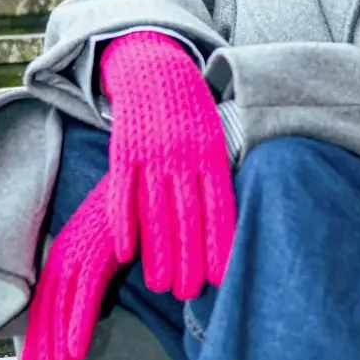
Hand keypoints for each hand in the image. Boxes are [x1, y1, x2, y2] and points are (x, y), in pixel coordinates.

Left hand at [21, 175, 122, 359]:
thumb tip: (102, 296)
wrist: (145, 169)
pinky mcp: (96, 250)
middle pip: (48, 311)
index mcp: (68, 253)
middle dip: (47, 349)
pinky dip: (78, 324)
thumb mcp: (114, 243)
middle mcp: (66, 254)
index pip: (48, 302)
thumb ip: (104, 267)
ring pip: (60, 309)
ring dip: (58, 347)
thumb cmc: (136, 206)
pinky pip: (85, 294)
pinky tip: (76, 352)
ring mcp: (78, 252)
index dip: (43, 336)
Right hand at [100, 31, 234, 296]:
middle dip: (190, 258)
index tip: (223, 277)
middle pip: (188, 216)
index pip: (219, 207)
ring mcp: (152, 153)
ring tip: (160, 286)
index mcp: (211, 154)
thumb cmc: (191, 112)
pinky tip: (125, 253)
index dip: (221, 243)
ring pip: (155, 210)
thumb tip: (237, 219)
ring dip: (158, 251)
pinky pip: (122, 192)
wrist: (155, 66)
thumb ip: (220, 174)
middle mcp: (183, 156)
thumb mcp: (215, 136)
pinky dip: (123, 222)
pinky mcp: (123, 150)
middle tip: (190, 293)